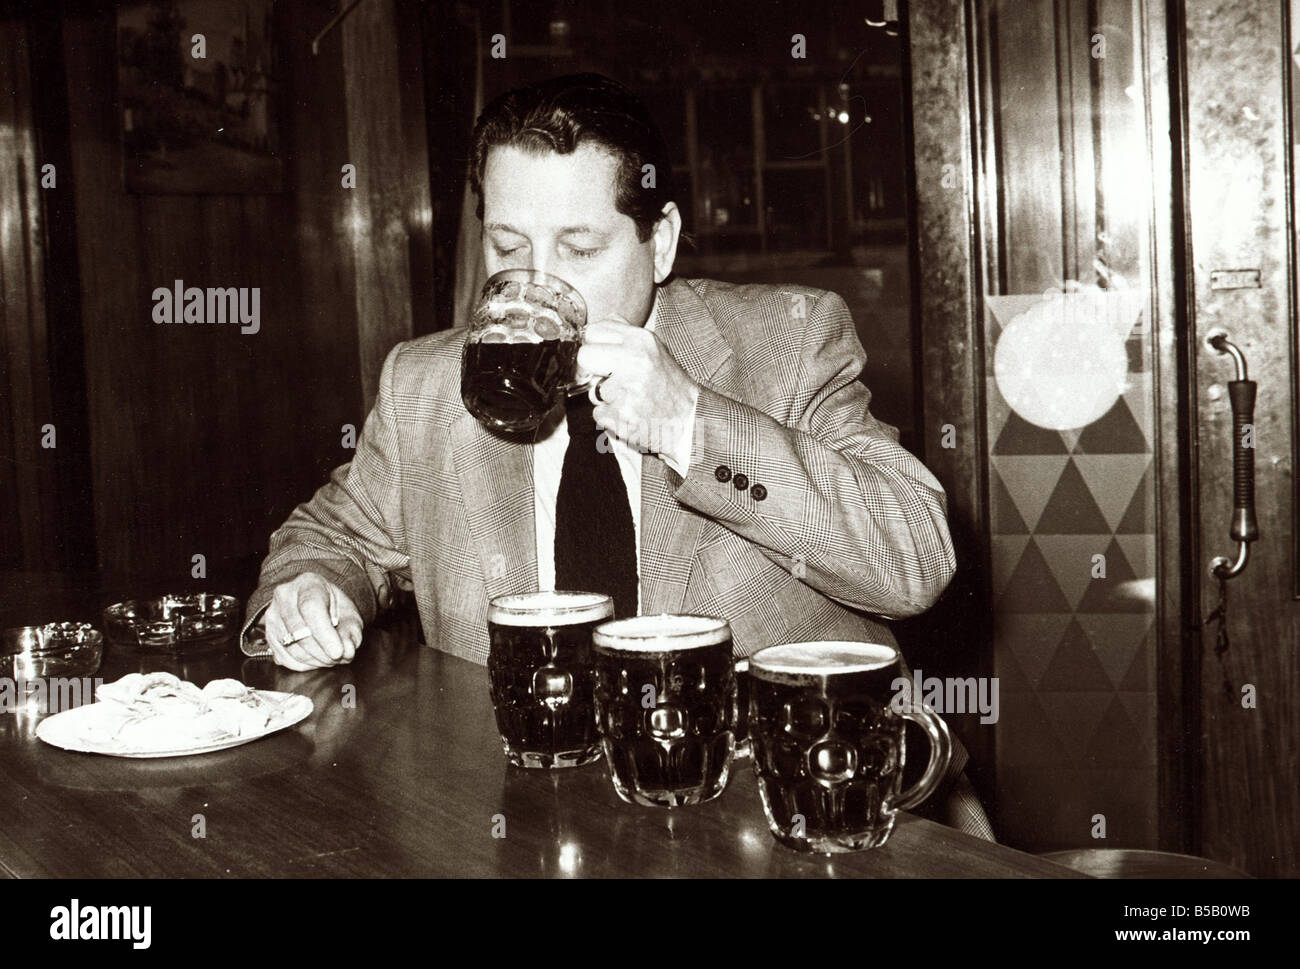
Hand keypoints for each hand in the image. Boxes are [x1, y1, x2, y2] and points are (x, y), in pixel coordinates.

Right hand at [263, 572, 361, 670]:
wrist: (314, 602)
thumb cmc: (333, 608)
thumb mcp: (350, 614)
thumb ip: (351, 632)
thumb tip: (347, 651)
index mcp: (308, 584)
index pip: (311, 609)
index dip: (325, 635)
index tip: (338, 652)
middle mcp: (284, 596)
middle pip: (300, 632)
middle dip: (323, 653)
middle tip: (339, 657)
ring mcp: (272, 616)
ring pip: (292, 648)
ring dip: (315, 660)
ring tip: (330, 658)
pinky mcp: (268, 635)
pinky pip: (284, 658)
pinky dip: (303, 665)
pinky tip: (316, 659)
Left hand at [578, 318, 699, 458]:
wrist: (690, 418)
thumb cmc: (668, 384)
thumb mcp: (653, 348)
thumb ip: (623, 335)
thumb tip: (591, 330)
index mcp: (640, 340)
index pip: (593, 331)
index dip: (593, 346)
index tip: (601, 357)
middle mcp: (634, 361)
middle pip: (584, 357)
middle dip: (591, 370)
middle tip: (607, 379)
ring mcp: (628, 390)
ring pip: (591, 390)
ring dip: (605, 398)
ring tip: (629, 399)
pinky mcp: (622, 416)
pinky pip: (598, 413)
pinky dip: (610, 417)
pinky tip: (630, 413)